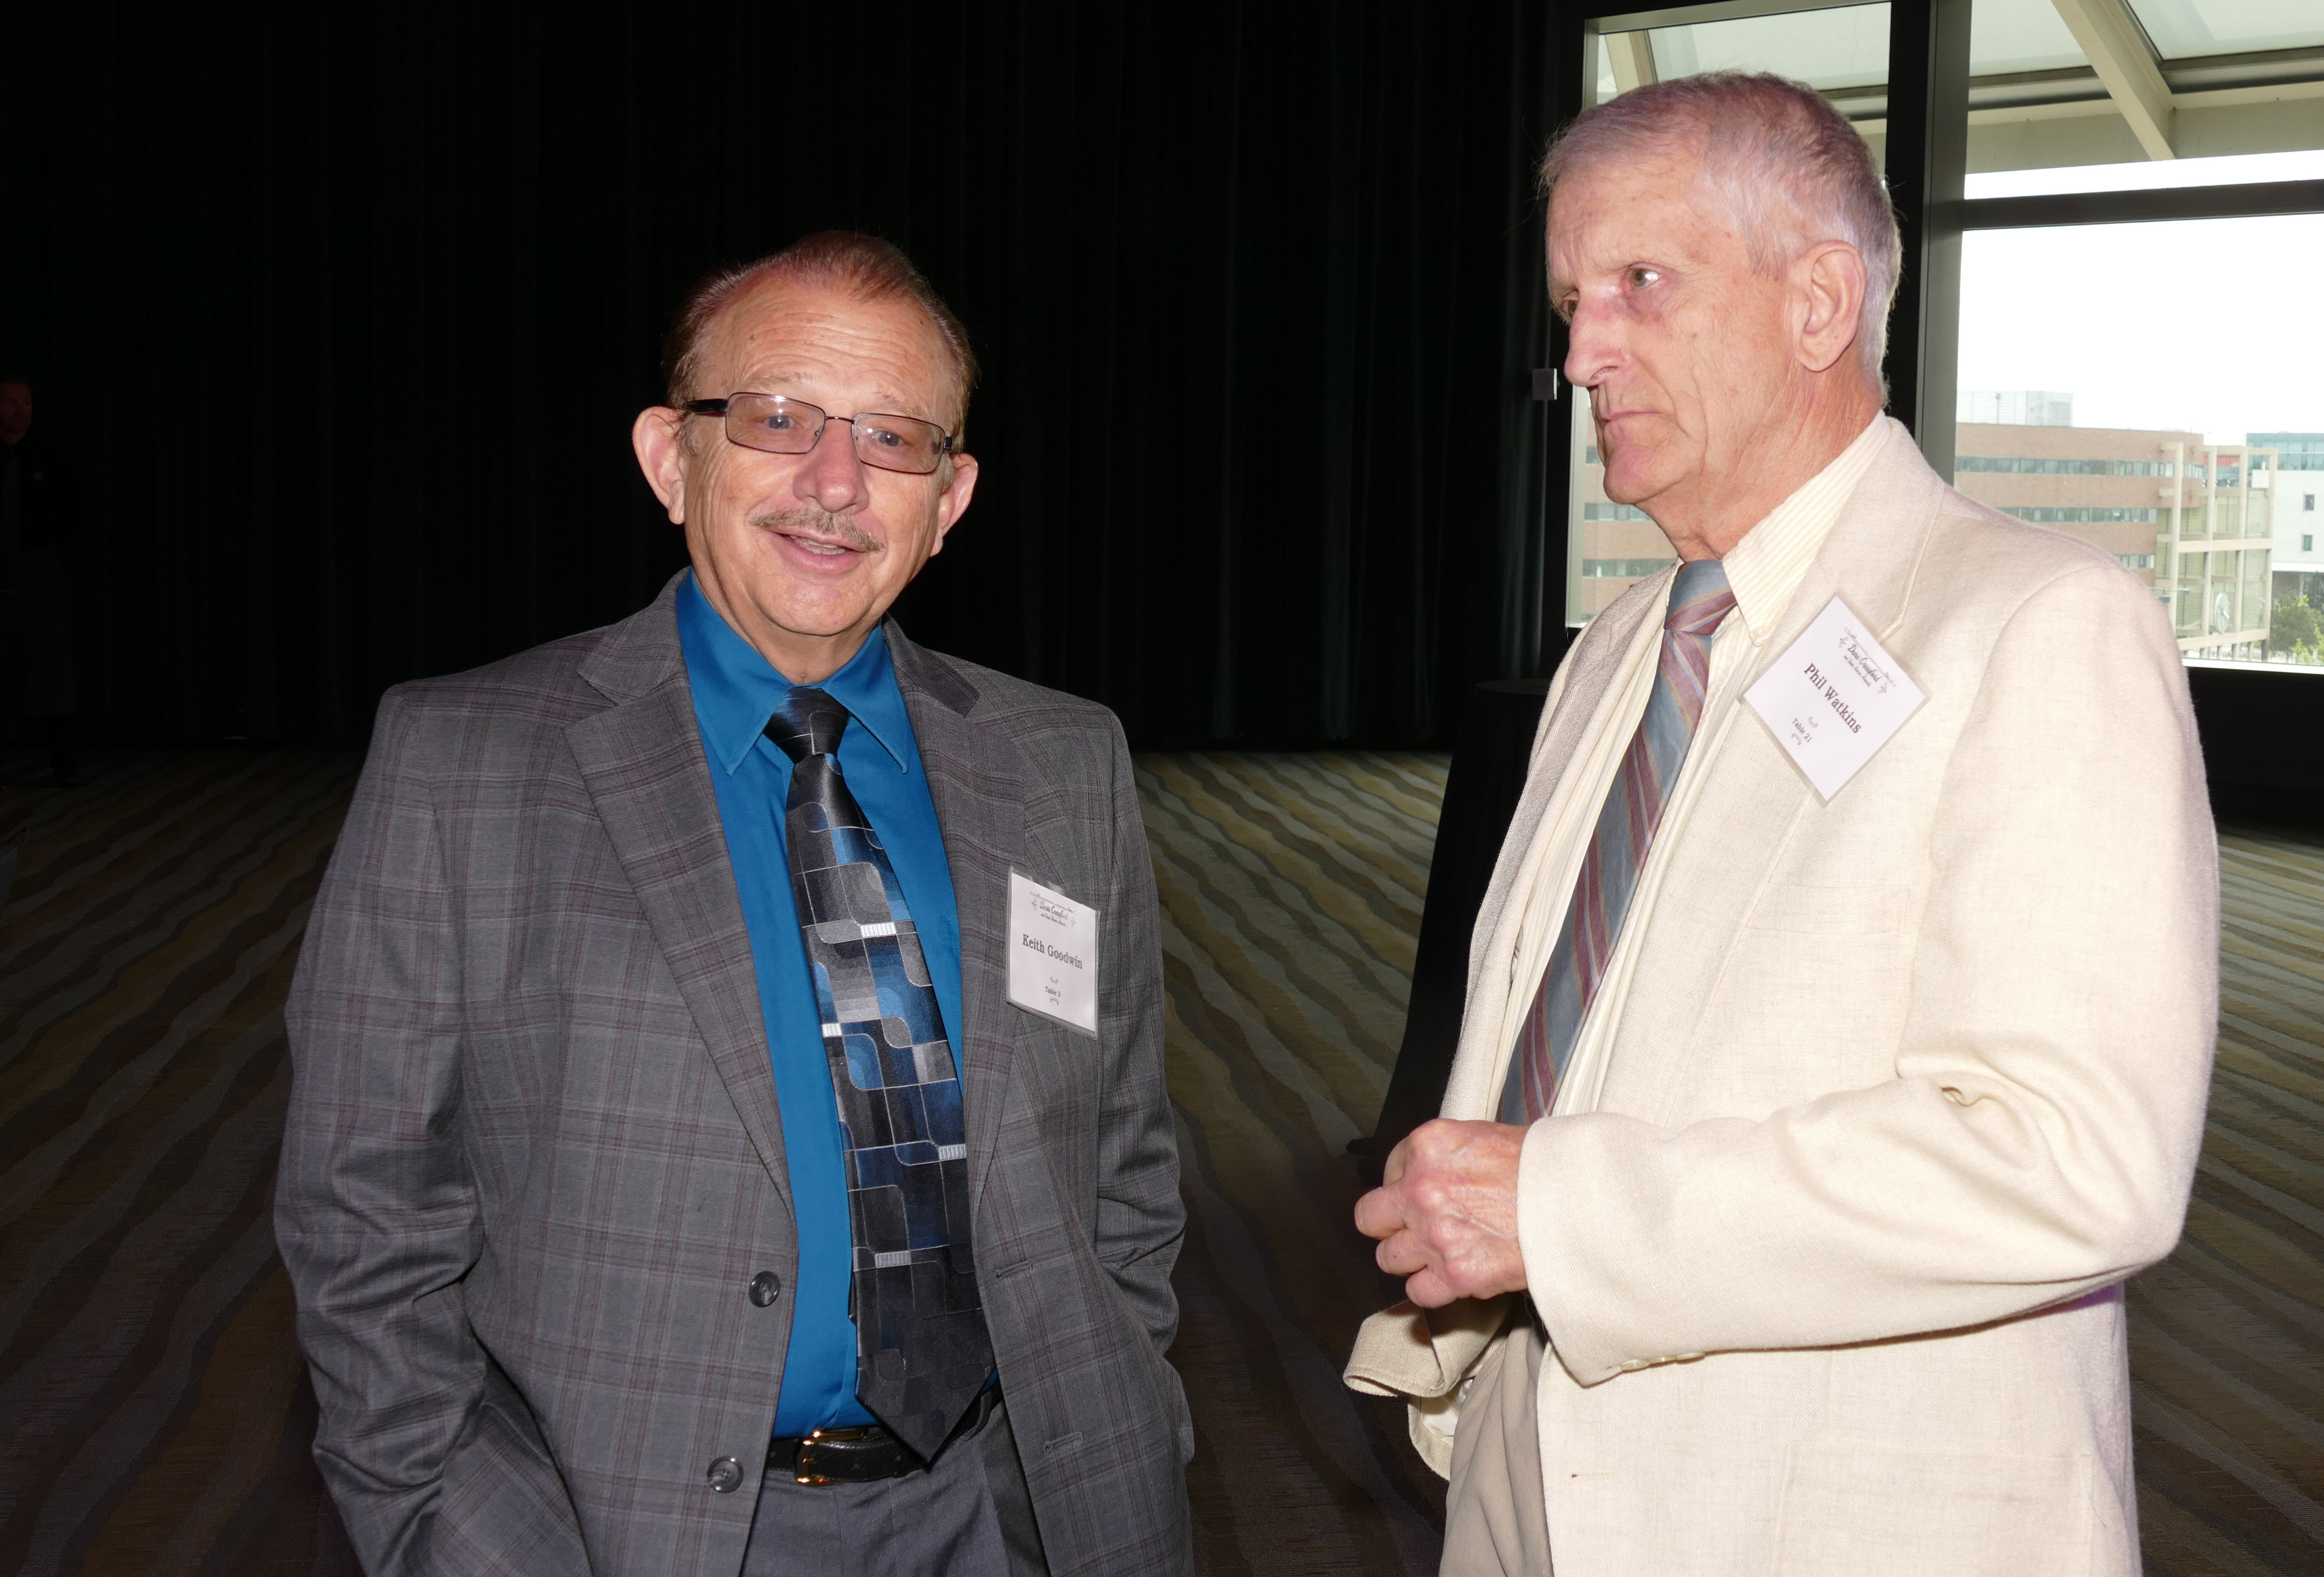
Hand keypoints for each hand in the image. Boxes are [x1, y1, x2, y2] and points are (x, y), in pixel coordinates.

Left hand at [1352, 1118, 1528, 1307]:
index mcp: (1428, 1145)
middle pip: (1371, 1217)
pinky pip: (1416, 1292)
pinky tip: (1452, 1277)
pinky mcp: (1456, 1273)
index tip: (1427, 1194)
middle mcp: (1422, 1188)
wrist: (1581, 1200)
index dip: (1407, 1185)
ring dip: (1411, 1259)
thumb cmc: (1543, 1167)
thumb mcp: (1485, 1137)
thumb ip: (1446, 1157)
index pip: (1389, 1170)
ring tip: (1440, 1254)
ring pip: (1388, 1258)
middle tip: (1416, 1228)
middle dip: (1391, 1224)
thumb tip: (1428, 1175)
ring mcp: (1436, 1233)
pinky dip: (1431, 1289)